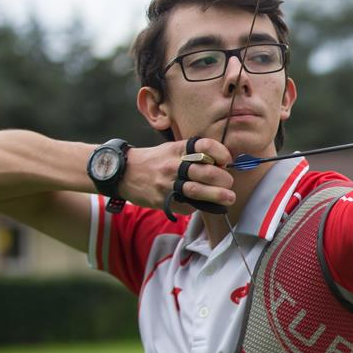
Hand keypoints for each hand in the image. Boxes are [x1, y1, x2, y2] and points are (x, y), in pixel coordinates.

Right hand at [119, 138, 234, 214]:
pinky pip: (186, 206)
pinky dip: (198, 206)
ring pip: (198, 190)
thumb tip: (221, 165)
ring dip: (218, 195)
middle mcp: (174, 165)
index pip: (205, 146)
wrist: (123, 172)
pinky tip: (203, 204)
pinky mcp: (163, 200)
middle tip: (229, 183)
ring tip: (229, 197)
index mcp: (179, 149)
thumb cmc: (154, 161)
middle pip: (207, 172)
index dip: (221, 153)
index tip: (227, 161)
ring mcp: (168, 183)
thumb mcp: (171, 149)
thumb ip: (193, 155)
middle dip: (224, 179)